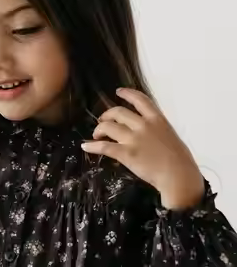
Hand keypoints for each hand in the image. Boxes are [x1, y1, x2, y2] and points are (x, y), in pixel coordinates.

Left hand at [81, 87, 204, 208]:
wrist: (178, 175)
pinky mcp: (125, 153)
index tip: (118, 91)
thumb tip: (150, 134)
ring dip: (99, 129)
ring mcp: (134, 139)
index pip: (140, 100)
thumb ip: (158, 131)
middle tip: (102, 121)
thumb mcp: (171, 136)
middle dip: (107, 115)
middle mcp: (144, 125)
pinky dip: (92, 146)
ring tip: (95, 135)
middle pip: (118, 112)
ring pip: (108, 127)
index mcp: (157, 119)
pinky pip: (104, 147)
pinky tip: (85, 146)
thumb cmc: (180, 160)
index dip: (127, 94)